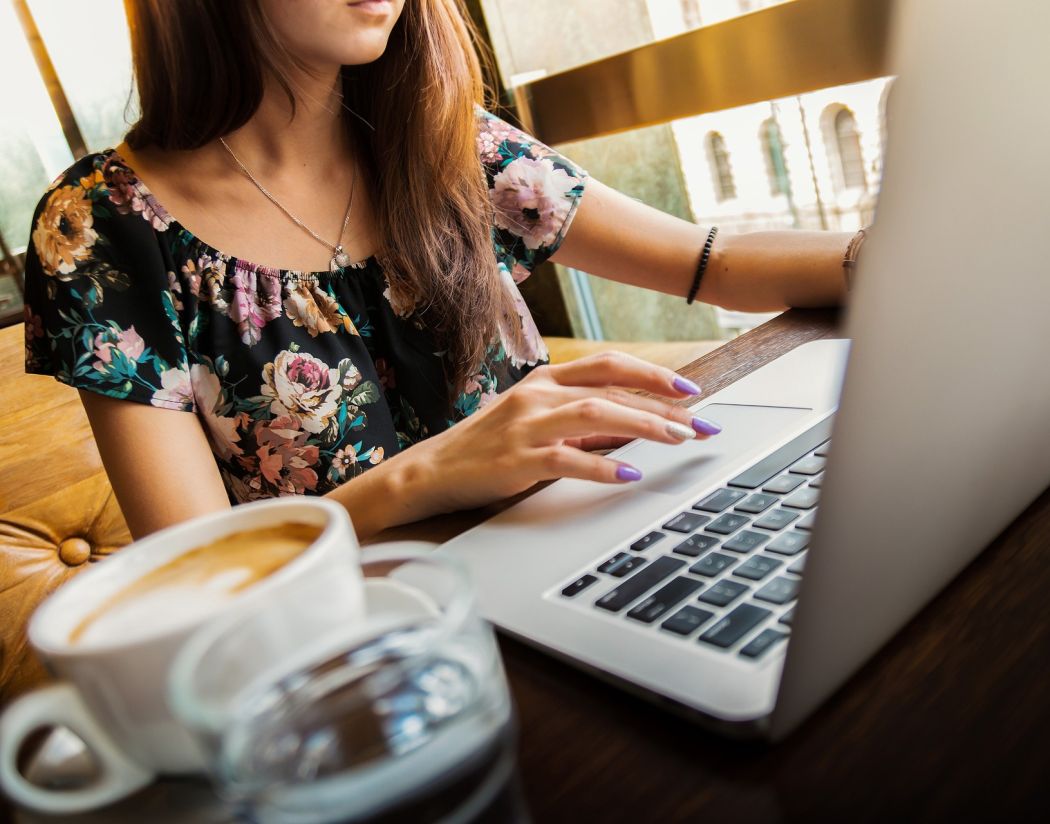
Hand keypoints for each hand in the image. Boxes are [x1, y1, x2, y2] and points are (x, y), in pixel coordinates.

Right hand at [407, 351, 722, 513]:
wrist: (432, 470)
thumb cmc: (488, 446)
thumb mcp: (535, 421)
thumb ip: (580, 419)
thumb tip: (634, 425)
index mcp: (544, 380)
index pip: (608, 365)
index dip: (653, 374)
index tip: (691, 390)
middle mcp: (537, 395)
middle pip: (611, 389)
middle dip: (663, 406)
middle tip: (701, 424)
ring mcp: (526, 426)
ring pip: (596, 414)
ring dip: (643, 425)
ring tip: (678, 440)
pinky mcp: (516, 460)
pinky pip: (567, 459)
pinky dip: (602, 465)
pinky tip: (629, 474)